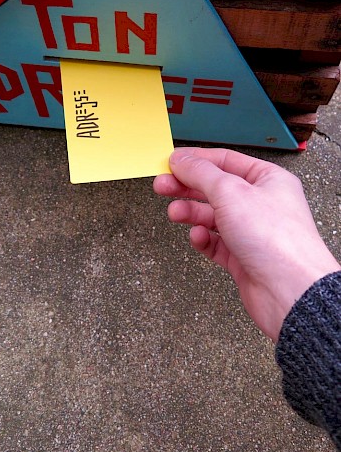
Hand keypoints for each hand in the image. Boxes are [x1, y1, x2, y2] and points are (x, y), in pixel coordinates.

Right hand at [154, 147, 339, 341]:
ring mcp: (251, 231)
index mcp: (267, 180)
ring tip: (175, 213)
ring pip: (211, 216)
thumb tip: (181, 159)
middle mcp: (261, 203)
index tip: (171, 162)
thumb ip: (200, 173)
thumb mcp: (230, 192)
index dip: (196, 160)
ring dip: (190, 213)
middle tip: (162, 185)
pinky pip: (215, 243)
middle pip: (214, 188)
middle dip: (186, 186)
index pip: (225, 160)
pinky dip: (203, 239)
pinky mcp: (243, 257)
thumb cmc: (276, 240)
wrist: (289, 292)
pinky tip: (198, 237)